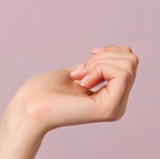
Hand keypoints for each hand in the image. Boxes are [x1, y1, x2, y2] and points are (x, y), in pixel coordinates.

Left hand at [6, 45, 138, 138]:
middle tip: (79, 71)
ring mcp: (115, 108)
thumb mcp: (79, 70)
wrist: (28, 107)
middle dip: (103, 56)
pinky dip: (99, 69)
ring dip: (98, 62)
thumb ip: (101, 65)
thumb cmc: (44, 90)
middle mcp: (117, 104)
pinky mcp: (109, 108)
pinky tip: (82, 82)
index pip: (129, 63)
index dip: (109, 52)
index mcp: (111, 97)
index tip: (88, 57)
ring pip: (128, 65)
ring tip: (79, 77)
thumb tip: (126, 49)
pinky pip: (121, 74)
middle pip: (131, 61)